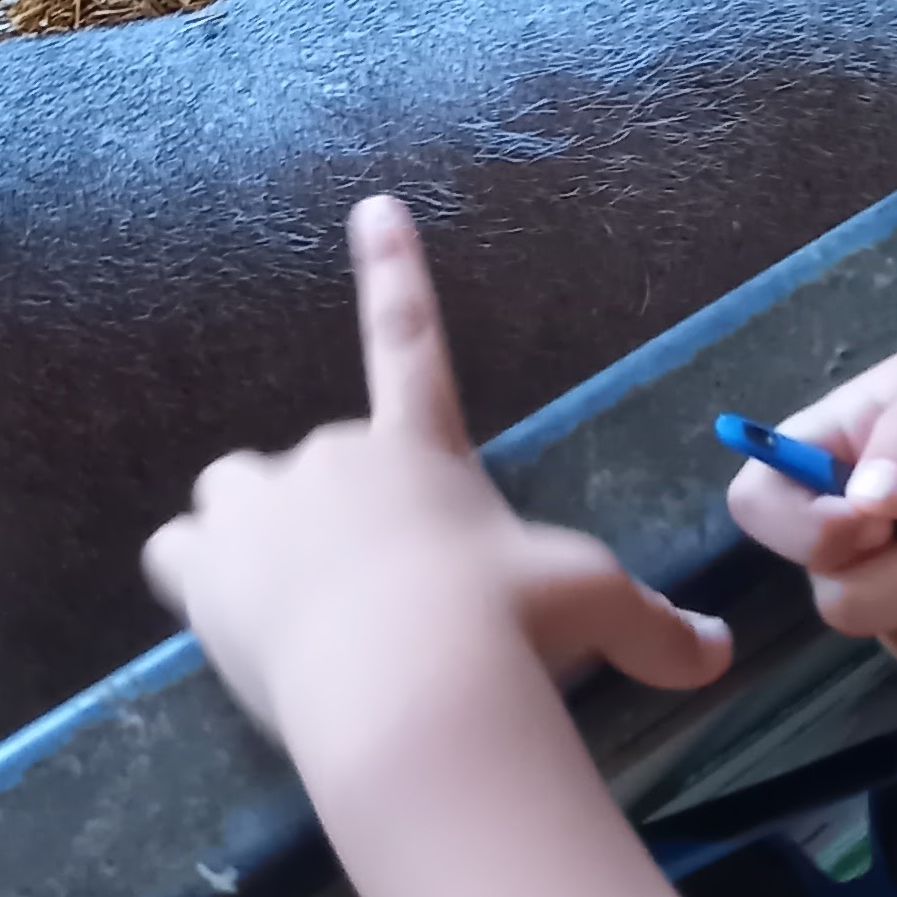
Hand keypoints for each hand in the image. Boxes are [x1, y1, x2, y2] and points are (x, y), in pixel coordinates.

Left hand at [144, 197, 734, 756]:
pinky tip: (224, 620)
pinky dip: (192, 577)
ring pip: (233, 496)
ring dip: (253, 533)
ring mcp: (262, 504)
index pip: (410, 338)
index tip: (373, 205)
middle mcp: (335, 455)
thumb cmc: (510, 631)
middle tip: (379, 606)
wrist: (412, 691)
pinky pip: (174, 551)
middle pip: (317, 464)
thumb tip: (721, 653)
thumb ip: (652, 631)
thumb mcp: (596, 614)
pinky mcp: (206, 563)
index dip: (394, 269)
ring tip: (295, 605)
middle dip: (339, 521)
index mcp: (420, 449)